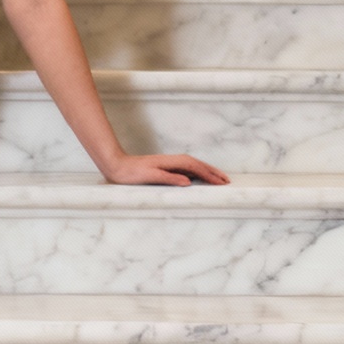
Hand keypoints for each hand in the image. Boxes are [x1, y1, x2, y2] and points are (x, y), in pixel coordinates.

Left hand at [101, 153, 230, 186]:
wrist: (117, 165)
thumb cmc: (132, 173)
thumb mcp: (150, 176)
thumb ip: (169, 178)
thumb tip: (188, 181)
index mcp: (172, 162)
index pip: (196, 168)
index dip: (210, 175)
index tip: (221, 182)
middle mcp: (173, 161)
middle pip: (198, 165)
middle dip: (213, 172)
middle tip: (227, 181)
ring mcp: (170, 163)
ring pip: (194, 166)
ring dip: (207, 171)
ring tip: (218, 179)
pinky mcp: (165, 167)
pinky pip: (187, 169)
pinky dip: (197, 173)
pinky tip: (199, 178)